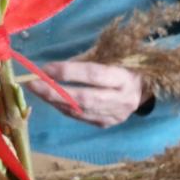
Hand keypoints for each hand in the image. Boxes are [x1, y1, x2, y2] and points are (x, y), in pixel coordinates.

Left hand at [29, 62, 150, 127]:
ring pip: (81, 111)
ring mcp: (116, 116)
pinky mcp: (108, 124)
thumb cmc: (126, 64)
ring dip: (56, 101)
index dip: (68, 72)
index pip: (93, 75)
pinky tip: (53, 100)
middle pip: (84, 98)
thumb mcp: (112, 55)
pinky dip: (65, 109)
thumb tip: (55, 69)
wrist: (146, 87)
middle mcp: (122, 100)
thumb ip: (86, 61)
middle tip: (33, 85)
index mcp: (125, 78)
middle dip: (55, 92)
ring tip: (38, 91)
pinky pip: (83, 118)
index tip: (45, 68)